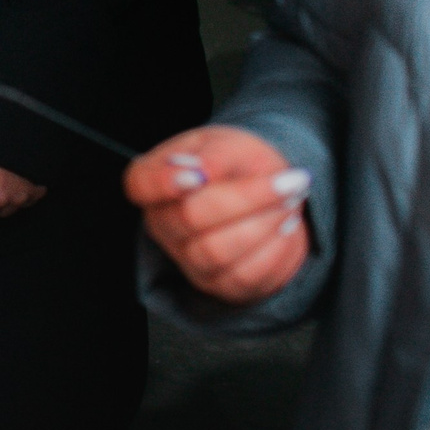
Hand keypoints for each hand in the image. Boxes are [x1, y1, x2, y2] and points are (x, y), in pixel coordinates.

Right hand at [125, 125, 311, 304]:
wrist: (269, 190)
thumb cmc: (238, 163)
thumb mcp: (227, 143)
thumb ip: (213, 155)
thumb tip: (200, 172)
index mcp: (153, 181)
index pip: (139, 185)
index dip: (162, 183)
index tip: (198, 175)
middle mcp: (162, 224)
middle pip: (190, 218)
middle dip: (247, 198)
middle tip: (289, 181)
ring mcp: (188, 259)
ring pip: (218, 251)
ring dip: (265, 224)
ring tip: (290, 202)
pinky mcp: (220, 285)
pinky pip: (245, 276)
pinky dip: (275, 249)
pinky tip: (287, 228)